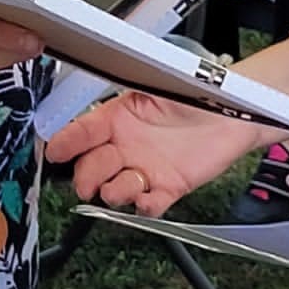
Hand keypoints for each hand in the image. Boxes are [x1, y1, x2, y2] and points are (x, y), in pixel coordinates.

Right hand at [47, 89, 263, 216]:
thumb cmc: (196, 92)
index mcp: (118, 118)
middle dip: (86, 177)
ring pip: (117, 190)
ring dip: (115, 192)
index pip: (83, 132)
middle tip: (86, 182)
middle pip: (92, 168)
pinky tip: (148, 199)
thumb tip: (102, 82)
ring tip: (123, 185)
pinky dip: (146, 206)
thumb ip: (128, 89)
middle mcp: (127, 146)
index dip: (67, 142)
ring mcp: (146, 169)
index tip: (54, 151)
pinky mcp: (169, 187)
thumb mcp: (155, 82)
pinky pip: (150, 205)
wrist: (234, 110)